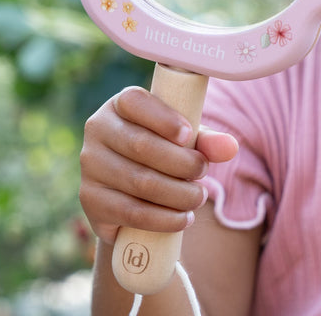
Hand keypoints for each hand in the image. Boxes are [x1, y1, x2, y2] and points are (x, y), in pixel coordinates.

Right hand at [79, 85, 237, 243]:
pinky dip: (163, 218)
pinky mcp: (91, 199)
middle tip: (203, 172)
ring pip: (139, 181)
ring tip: (199, 197)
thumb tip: (230, 147)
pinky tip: (184, 218)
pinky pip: (131, 211)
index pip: (136, 102)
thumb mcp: (183, 140)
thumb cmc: (162, 152)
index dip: (163, 119)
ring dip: (177, 193)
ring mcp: (90, 165)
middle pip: (141, 145)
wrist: (128, 192)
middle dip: (181, 162)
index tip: (189, 135)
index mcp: (120, 105)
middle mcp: (98, 129)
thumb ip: (206, 140)